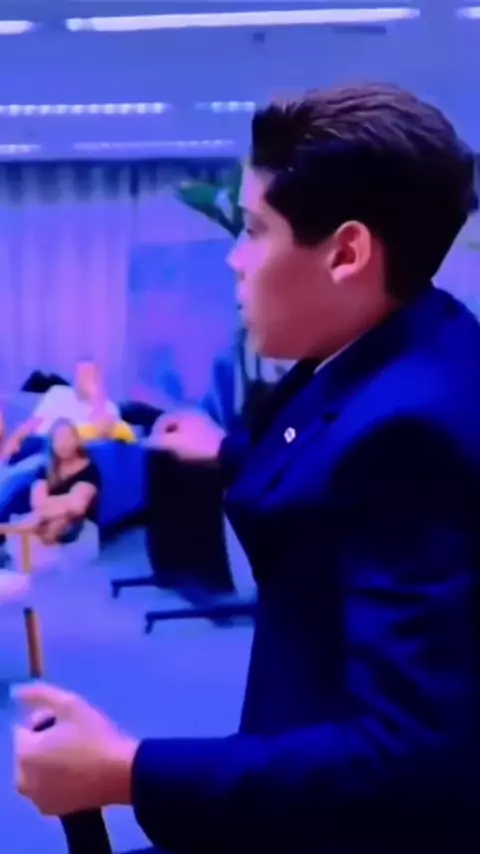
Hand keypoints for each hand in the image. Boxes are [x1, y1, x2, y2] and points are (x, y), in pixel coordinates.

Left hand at [14, 682, 137, 815]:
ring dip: (49, 760)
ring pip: (36, 769)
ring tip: (79, 754)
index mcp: (24, 754)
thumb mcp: (69, 704)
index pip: (24, 729)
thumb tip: (16, 692)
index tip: (69, 723)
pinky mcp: (50, 810)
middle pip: (28, 751)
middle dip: (45, 742)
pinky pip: (46, 787)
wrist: (121, 773)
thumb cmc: (95, 736)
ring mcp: (36, 798)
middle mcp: (23, 780)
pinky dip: (55, 779)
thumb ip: (39, 694)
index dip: (47, 721)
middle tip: (75, 737)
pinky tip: (78, 772)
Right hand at [151, 410, 225, 463]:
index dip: (153, 434)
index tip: (152, 449)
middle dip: (164, 440)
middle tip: (162, 454)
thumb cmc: (197, 447)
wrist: (228, 458)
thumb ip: (156, 441)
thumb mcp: (173, 444)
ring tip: (173, 458)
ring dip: (175, 445)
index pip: (161, 420)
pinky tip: (186, 458)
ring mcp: (205, 426)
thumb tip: (143, 443)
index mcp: (185, 412)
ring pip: (182, 435)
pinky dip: (187, 448)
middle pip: (172, 427)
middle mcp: (195, 415)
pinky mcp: (212, 438)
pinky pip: (193, 441)